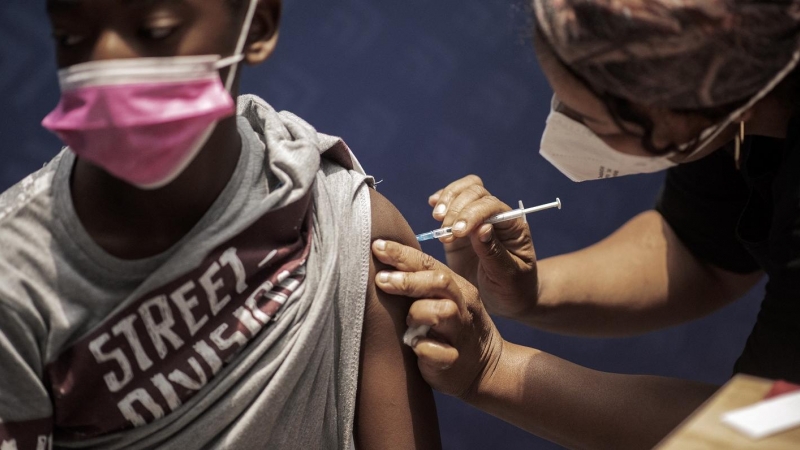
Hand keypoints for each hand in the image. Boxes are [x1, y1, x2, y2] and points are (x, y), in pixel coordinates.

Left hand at [372, 239, 503, 400]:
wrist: (485, 368)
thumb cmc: (450, 328)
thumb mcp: (442, 300)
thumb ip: (420, 283)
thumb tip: (379, 261)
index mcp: (457, 287)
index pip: (428, 264)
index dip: (402, 254)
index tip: (377, 247)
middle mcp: (462, 306)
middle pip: (439, 283)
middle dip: (408, 280)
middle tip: (381, 279)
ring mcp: (460, 334)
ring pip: (443, 312)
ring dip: (418, 312)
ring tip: (408, 322)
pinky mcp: (454, 361)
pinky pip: (438, 351)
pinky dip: (423, 347)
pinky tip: (414, 346)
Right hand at [428, 175, 537, 317]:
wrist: (504, 299)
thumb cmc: (512, 289)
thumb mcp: (507, 277)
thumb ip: (494, 253)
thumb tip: (483, 228)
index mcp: (513, 226)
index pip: (493, 206)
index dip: (473, 214)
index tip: (458, 233)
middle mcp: (496, 217)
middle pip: (476, 192)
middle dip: (457, 209)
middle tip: (446, 234)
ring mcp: (476, 219)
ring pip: (464, 190)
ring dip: (448, 200)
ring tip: (438, 219)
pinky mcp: (459, 228)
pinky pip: (451, 202)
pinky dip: (441, 200)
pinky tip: (433, 208)